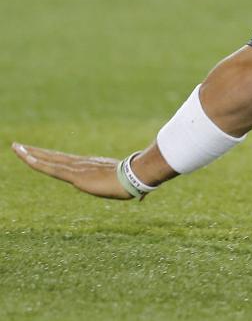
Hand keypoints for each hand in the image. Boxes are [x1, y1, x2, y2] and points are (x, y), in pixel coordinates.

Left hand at [10, 142, 132, 199]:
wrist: (136, 177)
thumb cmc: (136, 182)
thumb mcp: (130, 188)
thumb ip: (133, 192)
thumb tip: (144, 197)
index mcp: (92, 167)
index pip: (66, 162)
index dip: (53, 157)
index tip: (41, 154)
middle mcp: (81, 164)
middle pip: (53, 156)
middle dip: (35, 151)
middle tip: (19, 145)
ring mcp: (76, 168)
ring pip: (48, 160)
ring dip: (29, 154)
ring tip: (15, 147)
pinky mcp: (74, 175)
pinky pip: (50, 168)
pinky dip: (35, 162)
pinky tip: (24, 157)